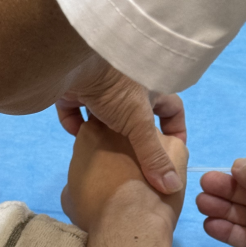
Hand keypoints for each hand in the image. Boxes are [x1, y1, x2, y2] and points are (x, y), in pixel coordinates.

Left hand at [57, 58, 186, 196]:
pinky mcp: (71, 89)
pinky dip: (75, 123)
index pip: (172, 107)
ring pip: (104, 112)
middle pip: (136, 113)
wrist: (72, 59)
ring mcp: (97, 85)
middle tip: (132, 159)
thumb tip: (172, 187)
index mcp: (148, 86)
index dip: (174, 129)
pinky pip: (74, 110)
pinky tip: (77, 136)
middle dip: (134, 136)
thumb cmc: (113, 86)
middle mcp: (125, 85)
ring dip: (103, 132)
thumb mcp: (139, 124)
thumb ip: (154, 156)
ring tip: (104, 153)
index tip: (171, 151)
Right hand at [61, 117, 187, 233]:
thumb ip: (76, 181)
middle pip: (123, 132)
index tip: (103, 170)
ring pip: (149, 141)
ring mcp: (149, 133)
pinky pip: (174, 151)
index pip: (95, 132)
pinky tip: (166, 185)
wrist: (128, 222)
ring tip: (147, 184)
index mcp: (91, 133)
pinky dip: (171, 165)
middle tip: (125, 177)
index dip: (99, 151)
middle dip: (124, 150)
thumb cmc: (94, 211)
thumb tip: (80, 186)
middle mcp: (121, 126)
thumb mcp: (69, 196)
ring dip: (148, 156)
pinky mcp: (174, 146)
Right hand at [197, 157, 245, 246]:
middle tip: (203, 188)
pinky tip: (209, 224)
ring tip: (201, 204)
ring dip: (222, 210)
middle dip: (225, 191)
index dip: (239, 175)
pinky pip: (245, 238)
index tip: (219, 174)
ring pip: (245, 217)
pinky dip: (227, 231)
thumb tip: (237, 167)